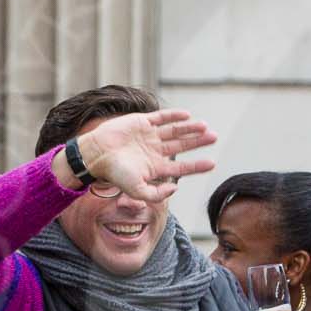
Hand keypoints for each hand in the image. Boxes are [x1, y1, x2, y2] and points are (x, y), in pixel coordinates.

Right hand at [65, 109, 216, 200]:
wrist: (96, 154)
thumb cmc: (115, 174)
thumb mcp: (137, 190)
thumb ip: (157, 195)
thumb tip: (176, 189)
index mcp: (155, 168)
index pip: (181, 167)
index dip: (197, 166)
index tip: (213, 163)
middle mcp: (154, 151)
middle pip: (181, 146)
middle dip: (198, 142)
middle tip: (214, 137)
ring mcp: (148, 136)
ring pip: (174, 131)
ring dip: (190, 128)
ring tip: (205, 126)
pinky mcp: (141, 122)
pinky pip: (161, 117)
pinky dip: (173, 116)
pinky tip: (187, 115)